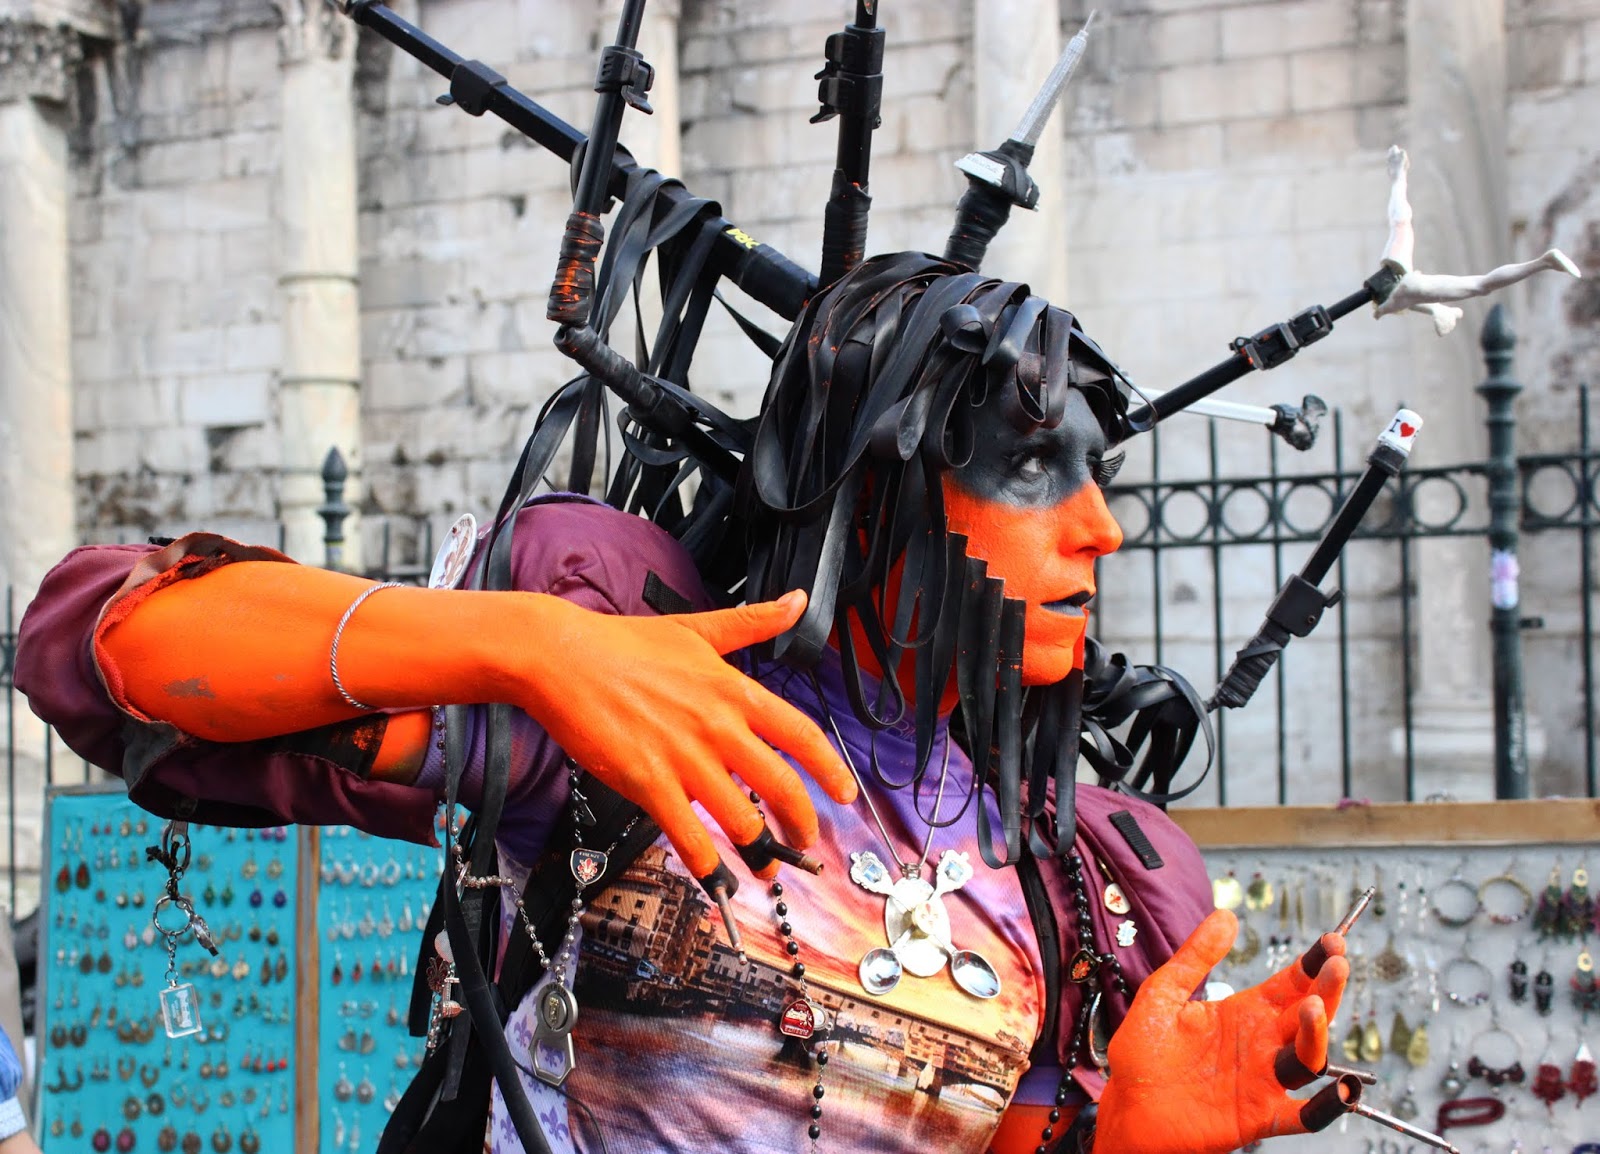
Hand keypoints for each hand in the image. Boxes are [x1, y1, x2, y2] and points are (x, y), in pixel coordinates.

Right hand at [523, 590, 855, 878]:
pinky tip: (714, 876)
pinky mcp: (647, 782)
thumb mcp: (697, 627)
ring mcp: (684, 758)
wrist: (561, 658)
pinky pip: (687, 836)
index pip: (801, 734)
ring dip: (759, 853)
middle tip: (804, 842)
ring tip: (764, 869)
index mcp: (734, 690)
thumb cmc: (623, 643)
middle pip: (781, 786)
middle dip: (800, 824)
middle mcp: (718, 727)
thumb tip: (796, 601)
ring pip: (741, 819)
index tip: (845, 793)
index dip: (831, 770)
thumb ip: (753, 621)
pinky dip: (707, 863)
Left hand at [1094, 909, 1348, 1153]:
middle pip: (1307, 1015)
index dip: (1312, 963)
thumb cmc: (1141, 1053)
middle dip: (1326, 988)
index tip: (1333, 941)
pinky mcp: (1258, 1115)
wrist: (1125, 1106)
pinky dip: (1328, 1106)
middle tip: (1337, 962)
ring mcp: (1262, 1080)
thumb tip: (1225, 915)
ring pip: (1308, 1057)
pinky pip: (1305, 1116)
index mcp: (1243, 1013)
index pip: (1289, 984)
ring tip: (1311, 1005)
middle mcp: (1260, 1045)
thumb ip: (1196, 956)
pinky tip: (1342, 1090)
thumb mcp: (1164, 993)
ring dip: (1317, 1033)